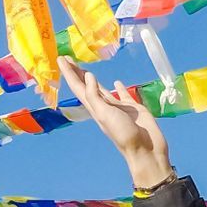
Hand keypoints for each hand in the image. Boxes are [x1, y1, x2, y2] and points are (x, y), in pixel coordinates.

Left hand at [60, 56, 172, 190]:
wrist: (146, 148)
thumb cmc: (124, 133)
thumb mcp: (105, 113)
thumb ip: (95, 95)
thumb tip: (87, 76)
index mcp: (95, 107)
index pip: (78, 86)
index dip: (69, 72)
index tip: (60, 58)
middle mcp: (103, 106)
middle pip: (86, 86)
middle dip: (76, 73)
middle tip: (67, 58)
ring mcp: (117, 106)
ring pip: (101, 89)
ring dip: (92, 78)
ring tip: (84, 68)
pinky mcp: (132, 107)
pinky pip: (122, 94)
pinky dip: (118, 88)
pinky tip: (116, 82)